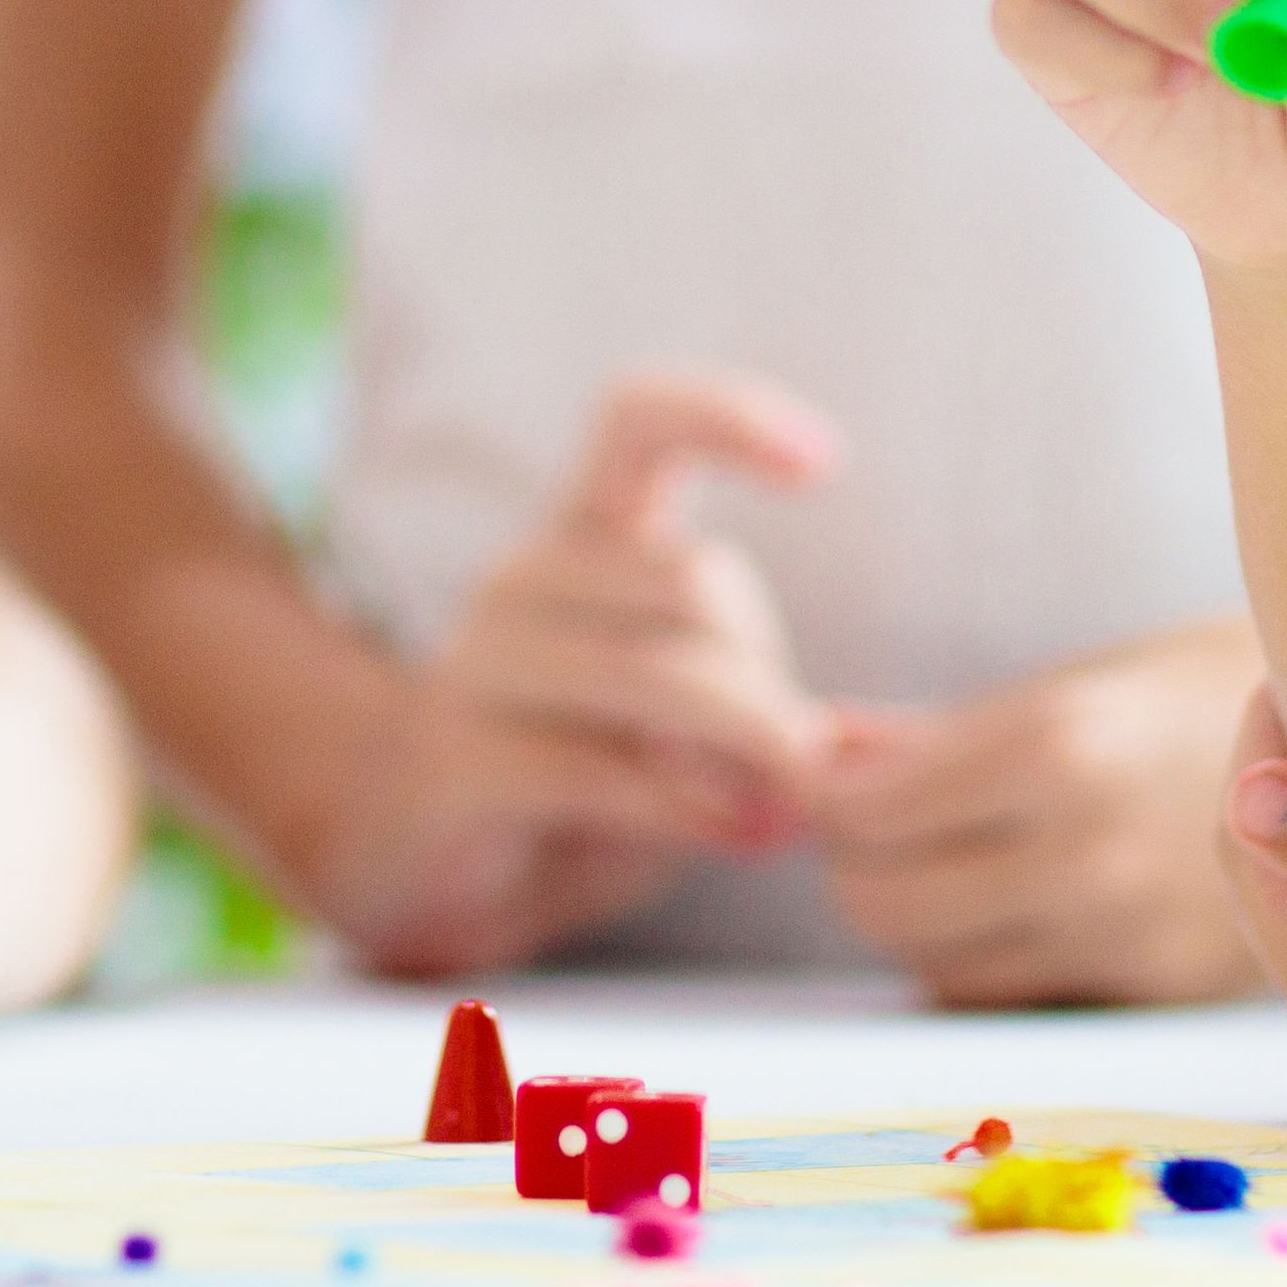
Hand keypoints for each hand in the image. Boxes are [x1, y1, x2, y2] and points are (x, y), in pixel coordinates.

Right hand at [291, 369, 841, 979]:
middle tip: (797, 763)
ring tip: (783, 809)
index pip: (639, 418)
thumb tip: (872, 748)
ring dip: (750, 749)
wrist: (414, 871)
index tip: (825, 462)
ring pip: (660, 673)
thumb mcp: (682, 737)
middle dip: (771, 682)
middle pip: (696, 580)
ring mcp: (478, 665)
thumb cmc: (573, 779)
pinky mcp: (454, 760)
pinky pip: (603, 770)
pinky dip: (693, 811)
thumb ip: (766, 721)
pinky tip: (739, 838)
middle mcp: (523, 578)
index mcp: (580, 537)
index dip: (731, 415)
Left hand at [814, 624, 1263, 1007]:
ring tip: (924, 857)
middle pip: (881, 899)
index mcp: (1058, 747)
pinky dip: (968, 957)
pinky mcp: (1146, 985)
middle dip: (849, 858)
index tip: (821, 767)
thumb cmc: (1206, 689)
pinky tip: (991, 902)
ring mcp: (1118, 932)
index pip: (865, 809)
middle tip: (862, 816)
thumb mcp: (1080, 683)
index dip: (822, 790)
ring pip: (932, 962)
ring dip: (903, 914)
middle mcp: (1082, 852)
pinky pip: (1004, 992)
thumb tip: (824, 747)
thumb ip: (942, 732)